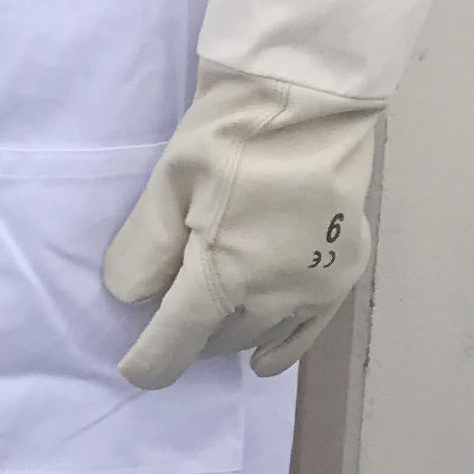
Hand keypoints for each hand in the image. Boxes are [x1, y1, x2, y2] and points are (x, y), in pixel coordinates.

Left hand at [103, 64, 380, 385]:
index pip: (178, 339)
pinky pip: (306, 331)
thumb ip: (147, 247)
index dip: (152, 361)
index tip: (133, 372)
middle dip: (186, 336)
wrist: (309, 102)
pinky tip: (265, 360)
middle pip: (219, 338)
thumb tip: (129, 297)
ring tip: (204, 330)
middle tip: (161, 316)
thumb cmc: (230, 135)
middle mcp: (274, 297)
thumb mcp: (169, 183)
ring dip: (227, 335)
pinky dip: (281, 348)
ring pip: (260, 335)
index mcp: (225, 275)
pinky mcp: (344, 273)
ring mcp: (315, 289)